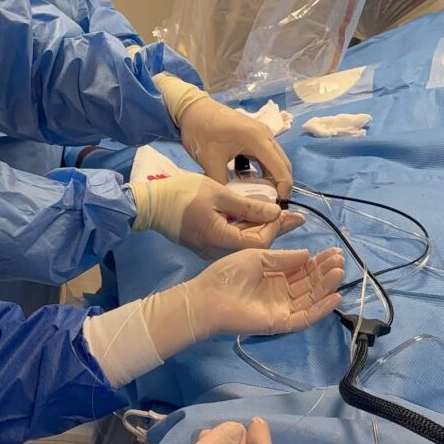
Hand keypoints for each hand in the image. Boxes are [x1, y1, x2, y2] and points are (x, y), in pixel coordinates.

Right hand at [130, 172, 302, 259]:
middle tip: (295, 216)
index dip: (276, 227)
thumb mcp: (218, 193)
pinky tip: (255, 219)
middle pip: (253, 244)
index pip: (259, 241)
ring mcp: (208, 249)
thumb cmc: (182, 194)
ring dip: (260, 229)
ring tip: (279, 216)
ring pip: (242, 243)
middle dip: (273, 229)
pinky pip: (230, 240)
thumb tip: (277, 213)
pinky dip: (245, 229)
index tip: (289, 213)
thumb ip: (248, 206)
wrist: (148, 203)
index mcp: (221, 240)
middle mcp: (216, 251)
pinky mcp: (203, 244)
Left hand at [180, 96, 292, 197]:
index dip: (283, 188)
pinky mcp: (255, 135)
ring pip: (276, 159)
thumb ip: (222, 184)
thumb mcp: (209, 161)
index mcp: (257, 139)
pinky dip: (264, 169)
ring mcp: (261, 133)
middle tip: (272, 204)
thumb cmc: (201, 132)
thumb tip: (231, 205)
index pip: (280, 168)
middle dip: (281, 184)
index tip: (278, 206)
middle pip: (283, 164)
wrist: (192, 109)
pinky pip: (266, 155)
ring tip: (264, 196)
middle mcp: (265, 135)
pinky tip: (253, 181)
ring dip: (273, 177)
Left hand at [185, 247, 344, 339]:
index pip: (302, 269)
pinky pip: (304, 318)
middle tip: (340, 260)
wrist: (207, 298)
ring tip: (339, 272)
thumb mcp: (257, 257)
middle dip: (326, 271)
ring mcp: (282, 308)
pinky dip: (320, 310)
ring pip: (311, 298)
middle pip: (310, 283)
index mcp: (275, 276)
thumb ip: (282, 258)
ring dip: (326, 287)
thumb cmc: (228, 274)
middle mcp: (281, 293)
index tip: (334, 252)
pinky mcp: (280, 323)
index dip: (318, 261)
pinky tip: (334, 298)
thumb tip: (307, 254)